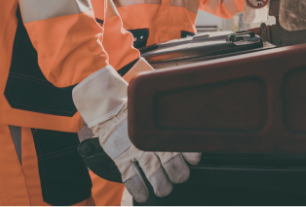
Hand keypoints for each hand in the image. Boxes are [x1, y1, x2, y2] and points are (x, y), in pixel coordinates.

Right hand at [73, 65, 200, 202]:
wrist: (111, 109)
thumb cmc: (138, 112)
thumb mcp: (156, 111)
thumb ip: (171, 121)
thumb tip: (191, 129)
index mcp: (159, 127)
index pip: (178, 142)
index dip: (189, 153)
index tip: (194, 160)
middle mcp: (149, 140)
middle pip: (169, 160)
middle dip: (177, 173)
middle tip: (180, 177)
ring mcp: (134, 150)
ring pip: (152, 171)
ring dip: (160, 184)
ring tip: (164, 190)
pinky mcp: (120, 158)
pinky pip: (130, 177)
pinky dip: (138, 188)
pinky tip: (143, 195)